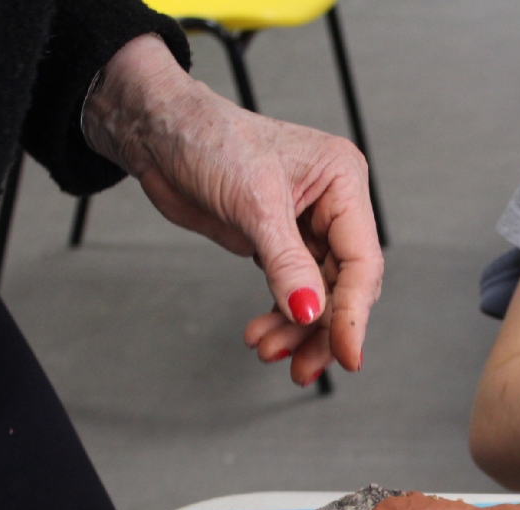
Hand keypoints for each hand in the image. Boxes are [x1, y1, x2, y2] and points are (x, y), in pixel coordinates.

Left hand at [86, 35, 382, 385]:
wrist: (157, 133)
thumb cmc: (207, 140)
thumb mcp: (253, 204)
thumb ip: (286, 264)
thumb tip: (310, 313)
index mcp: (342, 181)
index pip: (361, 261)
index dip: (354, 314)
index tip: (347, 355)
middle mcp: (332, 205)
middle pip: (344, 286)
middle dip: (322, 329)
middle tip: (302, 367)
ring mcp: (306, 227)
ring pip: (318, 296)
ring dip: (297, 330)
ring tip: (268, 350)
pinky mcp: (278, 243)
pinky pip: (292, 292)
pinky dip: (279, 318)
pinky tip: (262, 334)